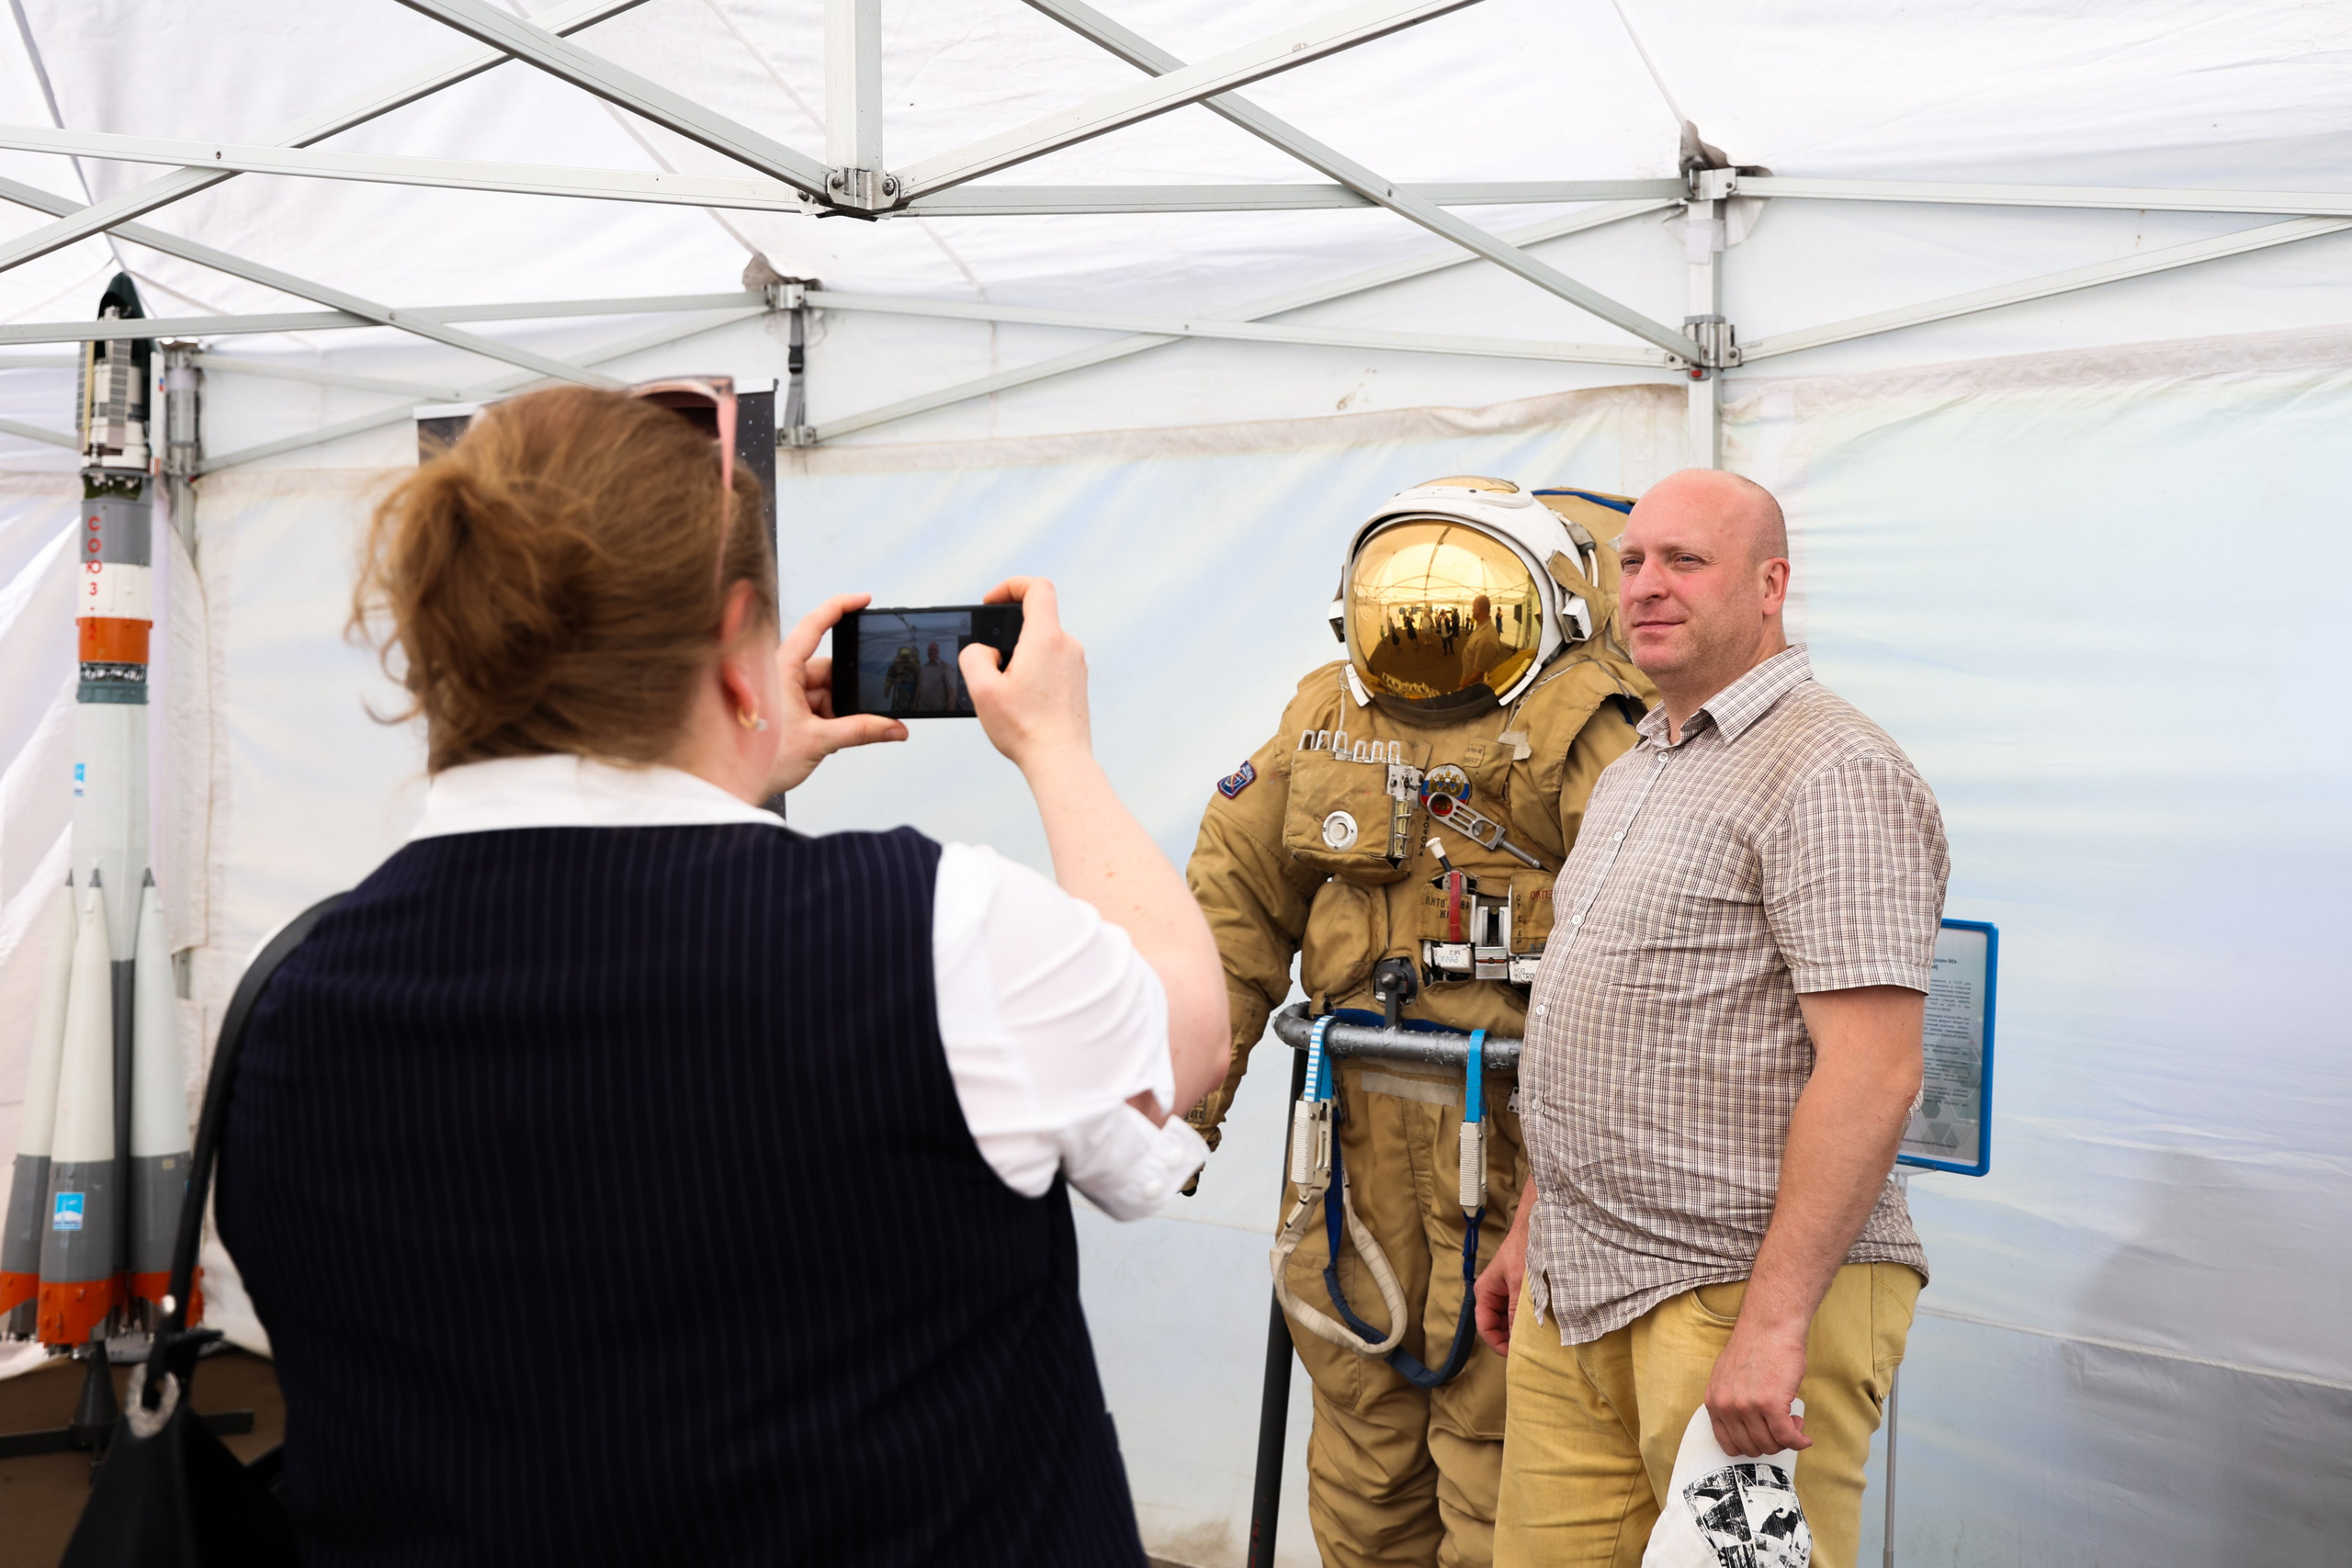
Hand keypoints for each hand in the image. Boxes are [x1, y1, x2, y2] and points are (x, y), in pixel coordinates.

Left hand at [768, 593, 905, 792]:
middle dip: (845, 692)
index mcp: (781, 668)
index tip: (864, 599)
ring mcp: (779, 691)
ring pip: (822, 690)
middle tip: (856, 716)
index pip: (814, 626)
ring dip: (835, 711)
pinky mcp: (781, 709)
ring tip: (830, 736)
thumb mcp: (817, 741)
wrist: (731, 786)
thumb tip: (895, 728)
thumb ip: (861, 731)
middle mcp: (778, 674)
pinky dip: (825, 720)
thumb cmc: (757, 759)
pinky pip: (813, 705)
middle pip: (826, 669)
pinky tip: (825, 738)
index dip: (840, 607)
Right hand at [960, 578, 1090, 773]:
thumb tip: (986, 651)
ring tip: (1004, 688)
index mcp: (1046, 638)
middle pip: (1036, 618)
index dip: (1011, 585)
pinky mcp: (1077, 683)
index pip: (1037, 588)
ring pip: (1042, 643)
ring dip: (1019, 655)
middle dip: (1007, 632)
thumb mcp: (981, 689)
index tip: (991, 603)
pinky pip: (1051, 663)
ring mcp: (1076, 665)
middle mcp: (1068, 646)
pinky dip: (1032, 670)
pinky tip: (1020, 701)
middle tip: (989, 660)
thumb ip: (974, 656)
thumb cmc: (1024, 729)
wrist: (1060, 762)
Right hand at [1473, 1208, 1528, 1356]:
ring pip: (1510, 1321)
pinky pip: (1521, 1312)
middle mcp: (1494, 1295)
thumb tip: (1518, 1340)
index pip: (1485, 1328)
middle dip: (1511, 1339)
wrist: (1537, 1226)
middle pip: (1497, 1327)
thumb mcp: (1520, 1284)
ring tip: (1538, 1339)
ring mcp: (1507, 1293)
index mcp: (1485, 1292)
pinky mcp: (1520, 1291)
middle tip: (1530, 1350)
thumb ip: (1517, 1311)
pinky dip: (1529, 1320)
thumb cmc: (1523, 1250)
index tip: (1516, 1354)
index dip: (1499, 1344)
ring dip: (1521, 1330)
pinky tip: (1542, 1324)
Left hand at [1704, 1315, 1810, 1455]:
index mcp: (1714, 1401)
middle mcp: (1727, 1406)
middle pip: (1751, 1447)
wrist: (1769, 1326)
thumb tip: (1749, 1429)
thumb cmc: (1755, 1348)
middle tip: (1783, 1428)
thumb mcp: (1728, 1378)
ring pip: (1771, 1444)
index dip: (1751, 1446)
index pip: (1728, 1443)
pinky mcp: (1771, 1404)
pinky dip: (1799, 1442)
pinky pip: (1787, 1437)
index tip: (1764, 1439)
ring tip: (1793, 1422)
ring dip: (1787, 1440)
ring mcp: (1748, 1406)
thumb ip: (1732, 1403)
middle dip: (1771, 1443)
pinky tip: (1804, 1437)